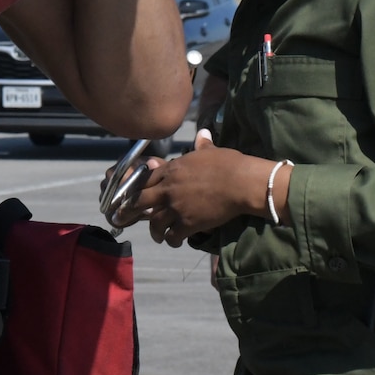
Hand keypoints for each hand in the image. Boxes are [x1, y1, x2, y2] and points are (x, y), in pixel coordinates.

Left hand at [136, 130, 286, 246]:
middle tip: (133, 216)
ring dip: (155, 231)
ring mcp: (176, 208)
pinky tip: (175, 242)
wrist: (240, 183)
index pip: (145, 180)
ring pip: (155, 223)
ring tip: (158, 236)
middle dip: (133, 210)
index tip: (139, 194)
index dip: (140, 188)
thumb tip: (203, 133)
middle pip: (140, 202)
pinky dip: (172, 240)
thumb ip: (202, 145)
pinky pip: (172, 236)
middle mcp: (168, 189)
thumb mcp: (210, 151)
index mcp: (171, 170)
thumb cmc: (228, 164)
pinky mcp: (188, 224)